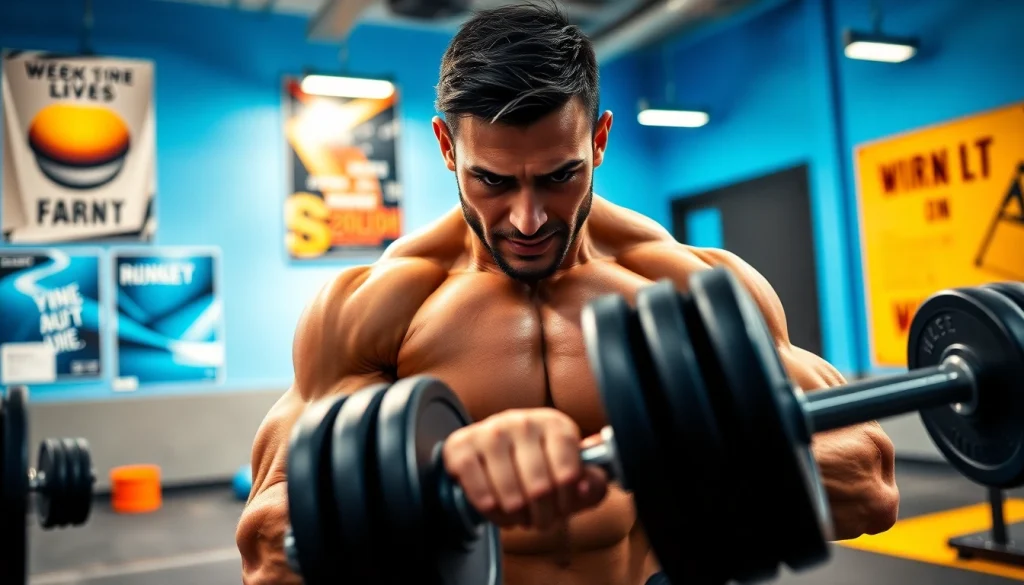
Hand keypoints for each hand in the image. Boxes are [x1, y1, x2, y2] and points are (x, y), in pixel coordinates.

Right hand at [442, 408, 608, 529]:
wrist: (490, 452)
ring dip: (517, 518)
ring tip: (519, 516)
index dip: (567, 501)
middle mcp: (522, 421)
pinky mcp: (461, 446)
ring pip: (510, 496)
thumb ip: (592, 482)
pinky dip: (491, 512)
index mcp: (554, 424)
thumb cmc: (538, 466)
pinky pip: (480, 494)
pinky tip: (497, 508)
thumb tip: (585, 486)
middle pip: (540, 489)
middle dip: (543, 516)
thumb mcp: (572, 474)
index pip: (569, 474)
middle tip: (540, 520)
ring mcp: (489, 431)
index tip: (562, 507)